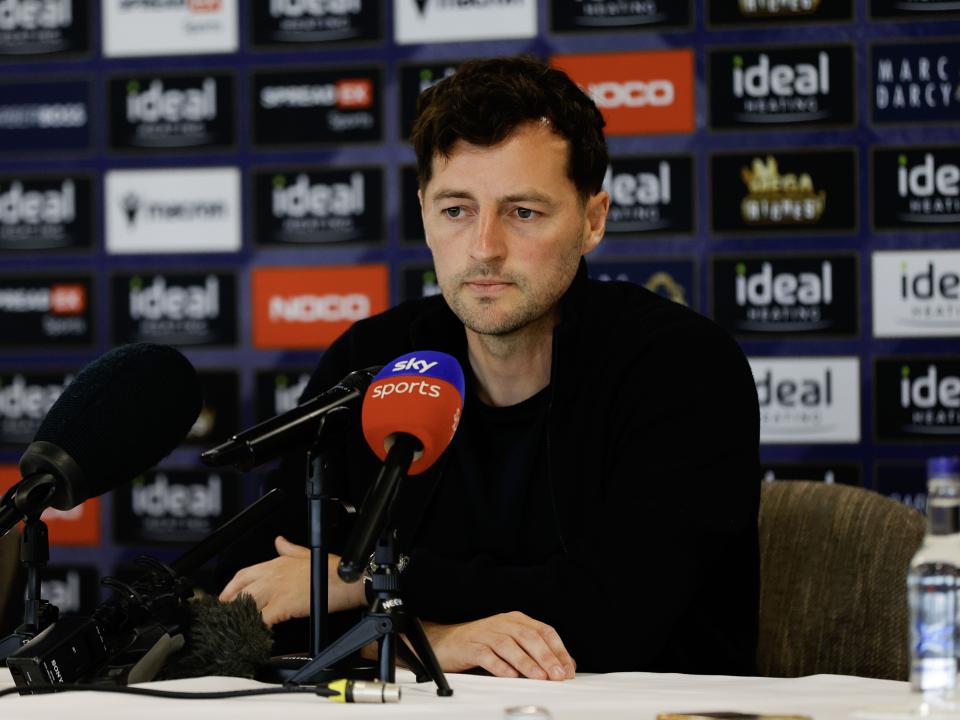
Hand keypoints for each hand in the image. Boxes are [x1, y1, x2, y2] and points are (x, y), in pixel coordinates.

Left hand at [219, 536, 364, 625]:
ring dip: (239, 617)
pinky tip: (255, 634)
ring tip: (236, 628)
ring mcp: (277, 589)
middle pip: (241, 591)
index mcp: (277, 563)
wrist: (349, 579)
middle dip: (230, 605)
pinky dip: (256, 627)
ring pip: (247, 604)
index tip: (225, 598)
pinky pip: (263, 619)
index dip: (230, 588)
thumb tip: (279, 541)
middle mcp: (273, 575)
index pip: (244, 574)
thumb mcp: (308, 554)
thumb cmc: (333, 569)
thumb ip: (290, 549)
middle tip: (225, 618)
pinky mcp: (283, 604)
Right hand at [421, 611, 575, 679]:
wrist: (446, 642)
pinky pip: (486, 655)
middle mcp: (502, 623)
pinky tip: (510, 676)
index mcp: (516, 620)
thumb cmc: (482, 643)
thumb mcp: (512, 642)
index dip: (558, 649)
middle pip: (528, 636)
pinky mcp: (470, 646)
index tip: (567, 668)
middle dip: (546, 656)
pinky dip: (500, 666)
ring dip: (526, 662)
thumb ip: (536, 651)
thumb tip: (565, 664)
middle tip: (557, 675)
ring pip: (509, 645)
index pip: (543, 630)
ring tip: (539, 677)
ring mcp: (485, 633)